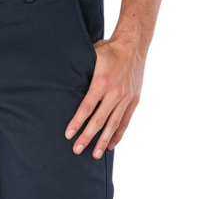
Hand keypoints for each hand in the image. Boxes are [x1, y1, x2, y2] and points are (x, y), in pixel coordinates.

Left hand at [65, 36, 145, 157]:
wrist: (135, 43)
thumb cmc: (109, 49)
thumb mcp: (92, 55)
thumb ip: (81, 71)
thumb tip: (63, 83)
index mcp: (102, 81)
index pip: (86, 107)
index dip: (77, 122)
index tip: (68, 134)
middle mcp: (115, 91)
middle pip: (99, 120)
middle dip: (87, 137)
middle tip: (76, 150)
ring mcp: (126, 97)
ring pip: (114, 124)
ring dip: (103, 141)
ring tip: (95, 155)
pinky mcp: (135, 100)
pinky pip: (126, 121)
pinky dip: (118, 135)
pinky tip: (110, 145)